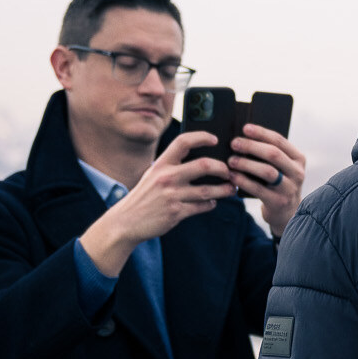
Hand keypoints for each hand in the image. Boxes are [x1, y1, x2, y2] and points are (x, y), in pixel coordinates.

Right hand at [78, 133, 232, 276]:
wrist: (126, 221)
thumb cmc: (144, 196)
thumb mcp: (153, 175)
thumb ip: (172, 167)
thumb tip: (200, 161)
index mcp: (161, 164)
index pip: (183, 142)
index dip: (202, 137)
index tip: (215, 139)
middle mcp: (167, 177)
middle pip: (203, 165)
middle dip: (222, 168)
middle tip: (229, 171)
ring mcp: (172, 195)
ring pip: (207, 190)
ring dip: (224, 189)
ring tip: (230, 188)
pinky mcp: (176, 212)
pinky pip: (201, 206)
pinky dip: (210, 204)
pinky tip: (212, 202)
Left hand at [229, 123, 306, 237]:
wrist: (285, 213)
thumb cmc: (277, 184)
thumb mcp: (281, 168)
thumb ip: (270, 155)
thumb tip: (243, 137)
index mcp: (298, 159)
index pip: (279, 141)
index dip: (261, 133)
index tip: (244, 128)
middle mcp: (297, 172)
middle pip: (273, 154)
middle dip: (252, 147)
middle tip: (234, 143)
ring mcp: (289, 188)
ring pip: (267, 171)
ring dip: (246, 164)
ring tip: (231, 161)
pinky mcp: (278, 202)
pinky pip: (259, 189)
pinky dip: (243, 181)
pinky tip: (232, 176)